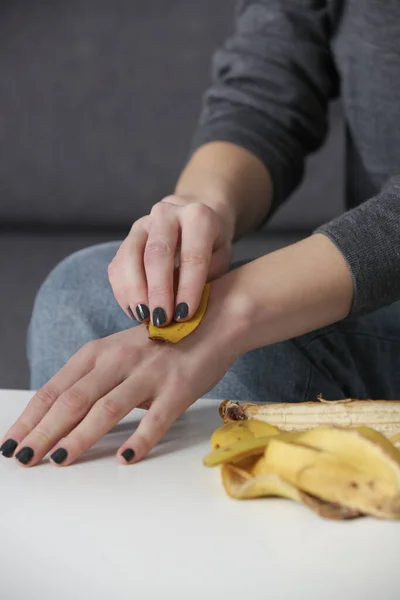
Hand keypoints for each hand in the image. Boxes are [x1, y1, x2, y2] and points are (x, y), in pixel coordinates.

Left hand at [1, 282, 243, 466]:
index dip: (30, 418)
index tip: (11, 443)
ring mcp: (148, 373)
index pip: (54, 390)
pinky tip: (125, 458)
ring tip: (59, 460)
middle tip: (23, 459)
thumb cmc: (163, 341)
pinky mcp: (177, 388)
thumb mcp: (120, 351)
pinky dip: (139, 440)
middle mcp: (118, 360)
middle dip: (43, 433)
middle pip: (72, 401)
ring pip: (106, 409)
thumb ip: (93, 377)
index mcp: (98, 352)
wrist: (212, 320)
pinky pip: (156, 419)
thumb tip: (58, 414)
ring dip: (80, 437)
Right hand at [108, 196, 232, 325]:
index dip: (188, 287)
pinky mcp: (126, 239)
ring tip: (145, 318)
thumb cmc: (211, 245)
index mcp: (197, 217)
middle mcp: (166, 214)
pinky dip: (124, 293)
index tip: (184, 314)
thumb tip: (182, 310)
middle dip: (158, 291)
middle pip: (157, 253)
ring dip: (135, 293)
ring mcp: (141, 225)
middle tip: (162, 319)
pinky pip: (117, 267)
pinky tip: (135, 311)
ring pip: (130, 258)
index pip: (193, 255)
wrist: (192, 219)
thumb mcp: (220, 259)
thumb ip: (205, 279)